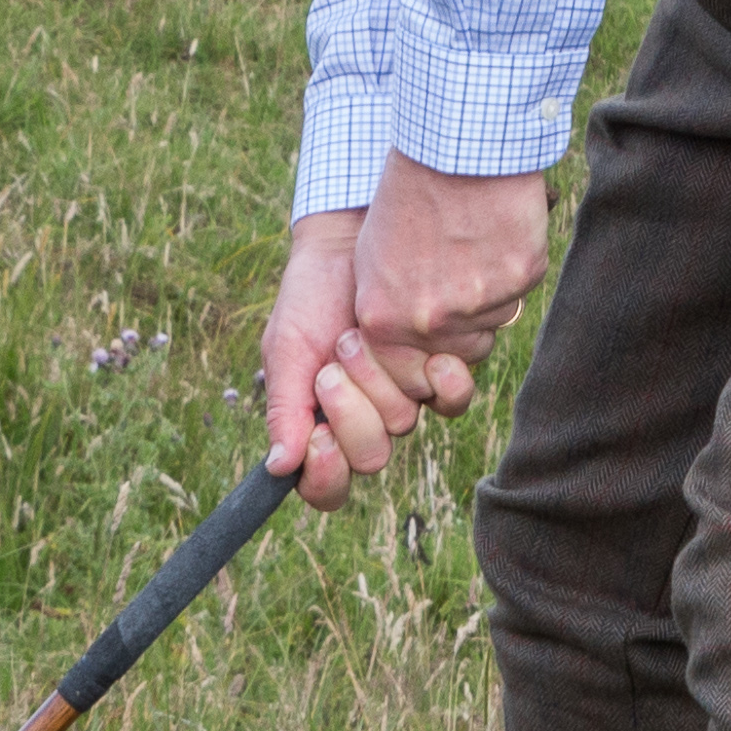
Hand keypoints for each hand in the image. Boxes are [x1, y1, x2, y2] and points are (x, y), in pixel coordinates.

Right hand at [259, 166, 553, 509]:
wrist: (352, 243)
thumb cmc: (311, 295)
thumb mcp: (286, 347)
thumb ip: (284, 407)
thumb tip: (279, 466)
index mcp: (322, 425)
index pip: (326, 487)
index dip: (324, 475)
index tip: (319, 439)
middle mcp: (367, 420)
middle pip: (369, 457)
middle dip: (351, 411)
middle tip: (333, 366)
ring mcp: (405, 399)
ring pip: (403, 424)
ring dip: (378, 378)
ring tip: (358, 334)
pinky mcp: (439, 372)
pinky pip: (451, 401)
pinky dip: (441, 381)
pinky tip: (431, 358)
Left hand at [350, 157, 551, 376]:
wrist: (453, 146)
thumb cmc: (407, 194)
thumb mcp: (375, 256)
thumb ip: (389, 310)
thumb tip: (411, 346)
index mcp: (384, 317)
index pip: (413, 374)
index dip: (429, 353)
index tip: (435, 323)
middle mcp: (428, 320)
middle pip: (461, 353)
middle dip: (464, 324)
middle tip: (459, 274)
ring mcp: (476, 304)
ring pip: (494, 323)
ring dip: (489, 295)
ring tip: (472, 244)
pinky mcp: (518, 280)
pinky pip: (520, 292)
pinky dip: (512, 268)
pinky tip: (495, 232)